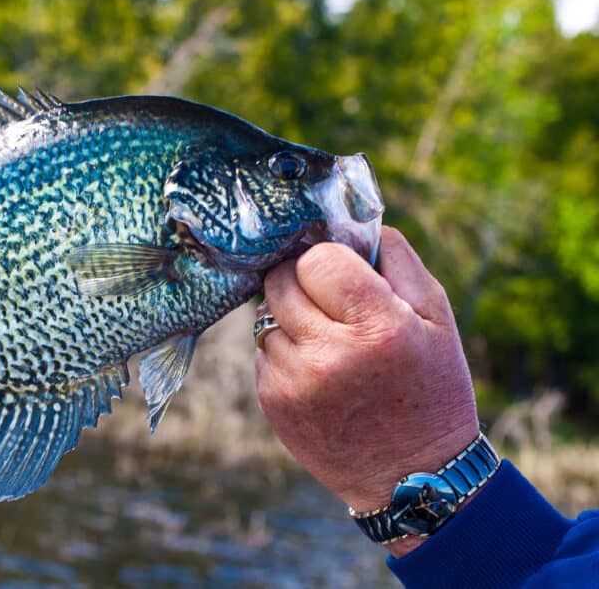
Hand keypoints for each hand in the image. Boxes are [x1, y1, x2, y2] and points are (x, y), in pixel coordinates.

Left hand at [255, 226, 478, 556]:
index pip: (318, 259)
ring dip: (290, 316)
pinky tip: (316, 370)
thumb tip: (352, 223)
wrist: (411, 476)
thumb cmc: (430, 388)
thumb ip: (397, 261)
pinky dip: (283, 350)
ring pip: (266, 315)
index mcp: (377, 327)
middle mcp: (329, 354)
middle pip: (282, 282)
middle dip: (301, 281)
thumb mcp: (437, 320)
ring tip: (326, 340)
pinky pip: (262, 350)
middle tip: (326, 299)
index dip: (328, 261)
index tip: (341, 274)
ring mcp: (294, 381)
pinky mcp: (273, 402)